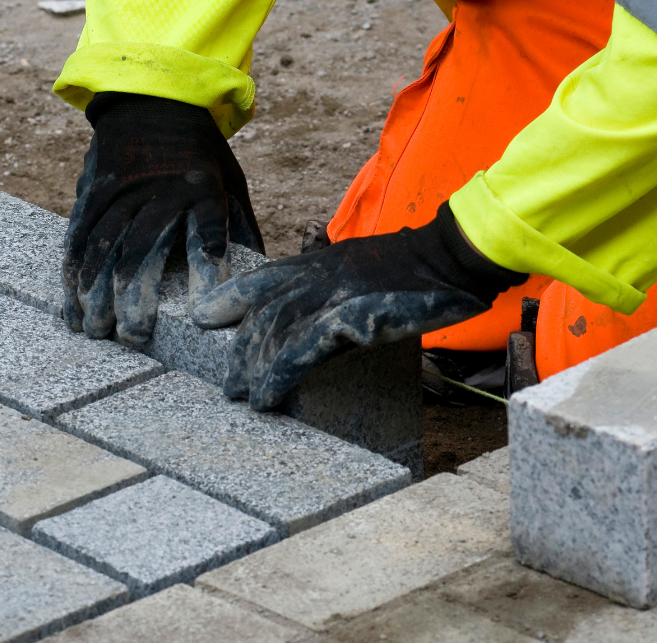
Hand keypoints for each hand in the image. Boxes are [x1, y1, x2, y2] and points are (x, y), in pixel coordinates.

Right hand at [63, 93, 262, 343]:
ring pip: (104, 246)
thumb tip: (258, 275)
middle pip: (143, 249)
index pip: (207, 233)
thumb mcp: (231, 180)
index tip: (205, 311)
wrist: (154, 97)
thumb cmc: (201, 151)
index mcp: (201, 189)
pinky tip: (70, 301)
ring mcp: (121, 190)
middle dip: (135, 297)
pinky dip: (72, 271)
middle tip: (133, 336)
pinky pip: (78, 234)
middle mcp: (159, 191)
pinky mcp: (93, 190)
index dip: (207, 271)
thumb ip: (240, 228)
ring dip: (96, 293)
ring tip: (94, 330)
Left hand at [193, 202, 526, 409]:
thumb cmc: (419, 268)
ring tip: (245, 398)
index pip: (263, 279)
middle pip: (263, 314)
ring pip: (274, 333)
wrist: (452, 258)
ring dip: (253, 369)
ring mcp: (332, 293)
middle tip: (230, 385)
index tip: (205, 318)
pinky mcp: (349, 316)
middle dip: (241, 351)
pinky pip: (301, 350)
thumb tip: (324, 318)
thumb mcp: (366, 267)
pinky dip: (278, 375)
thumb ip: (337, 284)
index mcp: (321, 262)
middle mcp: (318, 274)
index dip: (229, 298)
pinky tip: (268, 397)